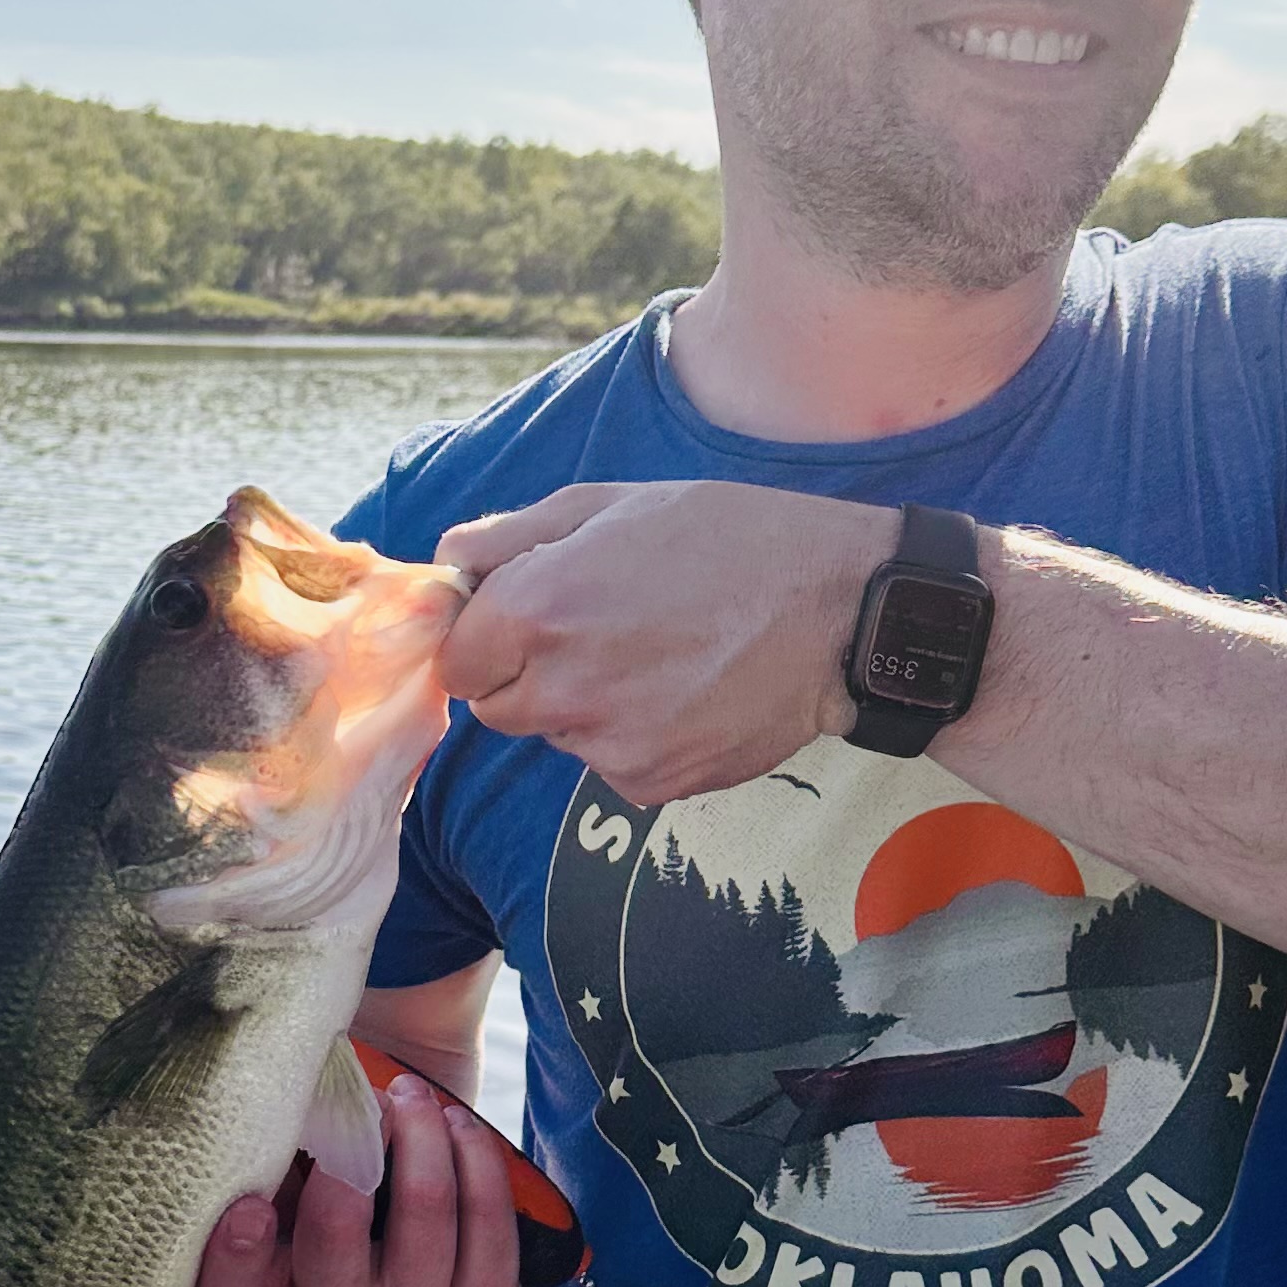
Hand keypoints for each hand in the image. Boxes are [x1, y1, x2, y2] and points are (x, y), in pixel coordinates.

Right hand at [195, 1068, 527, 1286]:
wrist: (404, 1251)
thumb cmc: (321, 1199)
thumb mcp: (276, 1186)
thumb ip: (267, 1159)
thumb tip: (298, 1099)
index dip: (238, 1253)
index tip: (249, 1204)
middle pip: (338, 1227)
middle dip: (360, 1135)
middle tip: (372, 1092)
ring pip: (425, 1209)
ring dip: (424, 1133)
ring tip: (415, 1098)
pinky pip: (490, 1225)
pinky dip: (478, 1161)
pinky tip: (459, 1130)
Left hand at [435, 481, 898, 802]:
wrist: (837, 611)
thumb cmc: (727, 538)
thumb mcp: (611, 503)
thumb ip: (510, 535)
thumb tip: (448, 558)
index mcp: (537, 608)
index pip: (458, 659)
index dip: (486, 638)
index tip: (524, 620)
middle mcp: (561, 685)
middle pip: (497, 707)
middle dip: (527, 675)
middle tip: (598, 633)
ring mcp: (606, 743)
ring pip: (556, 736)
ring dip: (582, 706)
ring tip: (654, 656)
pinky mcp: (649, 783)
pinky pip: (609, 766)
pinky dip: (632, 738)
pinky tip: (683, 692)